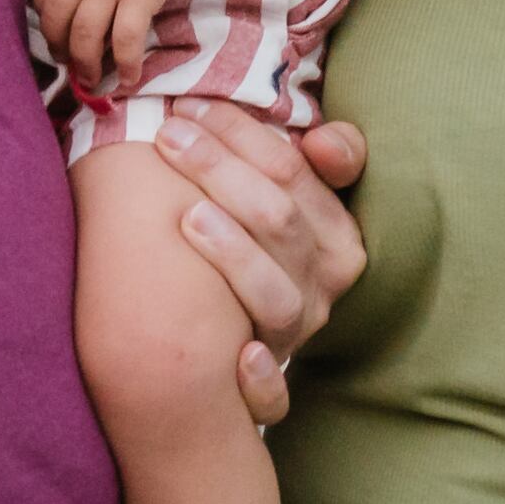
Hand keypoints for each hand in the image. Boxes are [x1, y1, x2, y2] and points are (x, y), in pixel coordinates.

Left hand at [32, 0, 211, 97]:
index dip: (44, 19)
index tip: (54, 34)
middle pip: (55, 17)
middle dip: (57, 48)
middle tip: (67, 64)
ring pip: (84, 34)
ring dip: (84, 64)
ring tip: (90, 79)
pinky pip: (125, 38)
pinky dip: (124, 64)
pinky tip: (128, 78)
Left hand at [156, 106, 365, 424]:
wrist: (239, 352)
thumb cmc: (260, 248)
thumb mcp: (294, 199)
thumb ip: (320, 158)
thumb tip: (324, 141)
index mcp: (337, 234)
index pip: (293, 170)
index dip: (242, 134)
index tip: (190, 107)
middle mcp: (323, 285)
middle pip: (277, 219)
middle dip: (221, 170)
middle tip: (167, 135)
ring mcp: (296, 332)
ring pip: (273, 292)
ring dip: (234, 254)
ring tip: (188, 216)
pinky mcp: (272, 388)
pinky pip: (273, 396)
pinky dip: (259, 381)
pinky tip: (241, 355)